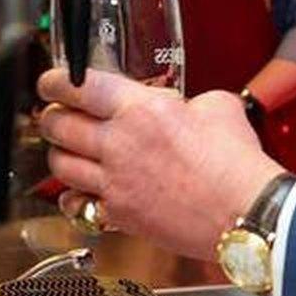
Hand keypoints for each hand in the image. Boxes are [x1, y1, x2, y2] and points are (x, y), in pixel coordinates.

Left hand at [36, 69, 285, 259]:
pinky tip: (82, 192)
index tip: (51, 81)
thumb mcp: (218, 107)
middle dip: (50, 116)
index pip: (79, 87)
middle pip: (58, 125)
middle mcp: (120, 145)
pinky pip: (78, 205)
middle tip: (55, 114)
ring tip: (68, 150)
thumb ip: (189, 101)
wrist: (245, 212)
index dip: (55, 81)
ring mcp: (116, 182)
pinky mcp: (120, 214)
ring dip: (60, 154)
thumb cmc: (236, 164)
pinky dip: (74, 197)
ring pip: (61, 165)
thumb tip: (184, 106)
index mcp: (142, 110)